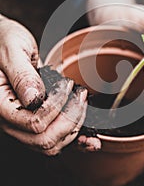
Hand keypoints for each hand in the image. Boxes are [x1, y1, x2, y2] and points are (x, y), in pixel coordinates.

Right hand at [0, 15, 87, 154]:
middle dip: (70, 120)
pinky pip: (55, 140)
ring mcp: (23, 123)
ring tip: (82, 102)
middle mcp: (11, 120)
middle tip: (80, 95)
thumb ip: (22, 75)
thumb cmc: (3, 41)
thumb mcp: (12, 50)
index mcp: (1, 104)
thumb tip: (34, 99)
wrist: (2, 41)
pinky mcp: (36, 120)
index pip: (33, 123)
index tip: (67, 85)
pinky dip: (76, 142)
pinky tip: (92, 143)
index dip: (56, 107)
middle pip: (45, 140)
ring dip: (74, 127)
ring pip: (52, 144)